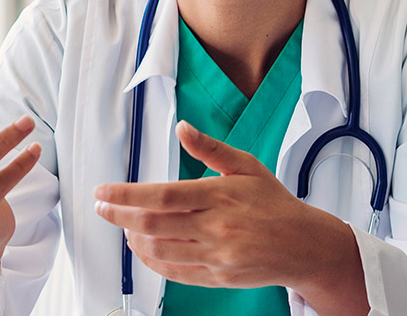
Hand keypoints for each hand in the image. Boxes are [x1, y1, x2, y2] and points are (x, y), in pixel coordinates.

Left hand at [94, 121, 359, 297]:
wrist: (305, 245)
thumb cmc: (273, 202)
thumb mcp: (247, 166)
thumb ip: (210, 148)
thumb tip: (182, 128)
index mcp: (220, 195)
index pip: (162, 195)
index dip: (126, 194)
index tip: (103, 190)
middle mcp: (216, 227)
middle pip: (153, 224)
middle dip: (118, 215)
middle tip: (101, 206)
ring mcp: (216, 256)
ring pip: (159, 250)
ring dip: (132, 237)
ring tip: (122, 223)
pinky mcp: (218, 277)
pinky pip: (174, 272)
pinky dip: (150, 260)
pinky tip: (140, 247)